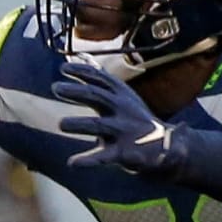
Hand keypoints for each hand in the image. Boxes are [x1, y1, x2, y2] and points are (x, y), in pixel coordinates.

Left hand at [52, 60, 187, 175]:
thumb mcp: (122, 95)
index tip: (63, 68)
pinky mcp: (124, 153)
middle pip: (96, 96)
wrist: (166, 146)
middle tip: (56, 88)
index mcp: (121, 94)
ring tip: (61, 124)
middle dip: (76, 91)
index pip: (100, 78)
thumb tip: (81, 58)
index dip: (81, 71)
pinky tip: (72, 163)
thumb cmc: (135, 118)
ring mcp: (123, 131)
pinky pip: (103, 157)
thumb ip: (101, 81)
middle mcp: (122, 109)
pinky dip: (87, 160)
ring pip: (98, 125)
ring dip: (78, 124)